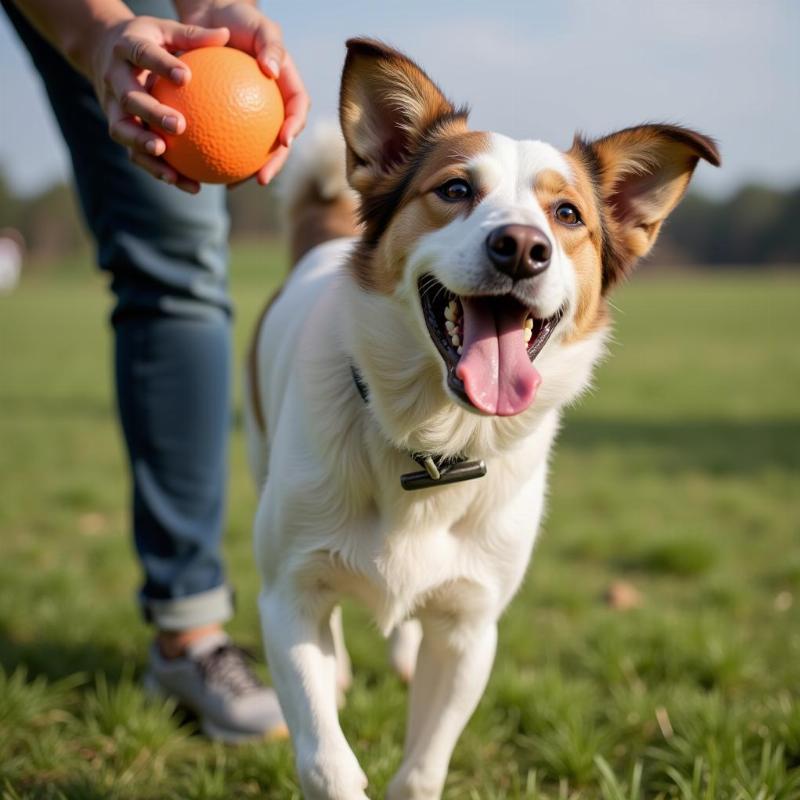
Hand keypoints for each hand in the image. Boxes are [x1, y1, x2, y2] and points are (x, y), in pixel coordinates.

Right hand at [90, 15, 230, 191]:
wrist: (102, 49)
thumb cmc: (147, 41)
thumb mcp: (166, 31)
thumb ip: (193, 36)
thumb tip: (226, 35)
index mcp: (126, 48)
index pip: (142, 54)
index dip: (160, 65)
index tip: (185, 76)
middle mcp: (114, 78)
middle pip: (130, 99)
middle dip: (152, 114)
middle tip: (179, 126)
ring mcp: (113, 106)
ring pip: (124, 131)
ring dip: (146, 149)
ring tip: (171, 169)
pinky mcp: (119, 127)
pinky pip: (137, 153)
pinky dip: (159, 171)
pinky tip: (189, 185)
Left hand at [177, 1, 309, 185]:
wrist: (212, 17)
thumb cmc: (238, 17)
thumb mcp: (259, 23)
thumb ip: (270, 44)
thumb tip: (271, 70)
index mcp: (286, 88)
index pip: (298, 111)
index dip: (295, 129)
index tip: (284, 141)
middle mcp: (271, 107)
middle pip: (279, 143)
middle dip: (274, 165)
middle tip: (262, 179)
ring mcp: (250, 116)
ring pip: (252, 148)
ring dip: (245, 171)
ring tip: (233, 186)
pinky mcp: (227, 118)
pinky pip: (222, 138)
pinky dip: (215, 153)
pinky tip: (201, 166)